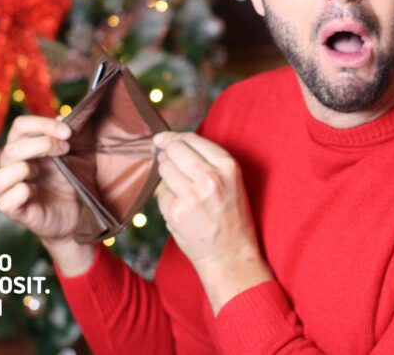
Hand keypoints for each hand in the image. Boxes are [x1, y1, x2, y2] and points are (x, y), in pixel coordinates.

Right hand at [0, 116, 93, 273]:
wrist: (72, 213)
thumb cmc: (66, 181)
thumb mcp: (71, 155)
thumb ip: (65, 136)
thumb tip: (62, 117)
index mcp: (21, 147)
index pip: (20, 125)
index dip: (43, 124)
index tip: (68, 131)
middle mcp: (8, 165)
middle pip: (12, 147)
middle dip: (43, 144)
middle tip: (66, 149)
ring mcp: (7, 189)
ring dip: (24, 170)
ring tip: (41, 173)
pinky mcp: (12, 210)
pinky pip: (6, 200)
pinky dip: (23, 193)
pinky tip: (36, 192)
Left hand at [154, 132, 272, 313]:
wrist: (231, 255)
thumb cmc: (231, 215)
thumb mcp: (231, 180)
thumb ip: (207, 159)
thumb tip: (167, 142)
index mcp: (227, 166)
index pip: (190, 139)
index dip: (173, 137)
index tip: (162, 139)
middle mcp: (210, 177)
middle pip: (173, 150)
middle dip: (168, 154)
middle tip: (170, 163)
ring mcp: (191, 196)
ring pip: (164, 169)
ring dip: (168, 176)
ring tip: (183, 191)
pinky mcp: (176, 212)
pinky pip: (162, 194)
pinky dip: (168, 200)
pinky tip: (183, 210)